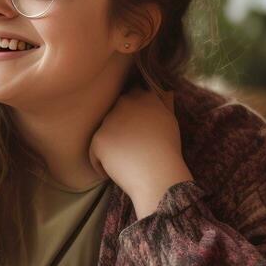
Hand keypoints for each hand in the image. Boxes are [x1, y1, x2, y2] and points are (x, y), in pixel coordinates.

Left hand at [88, 88, 192, 218]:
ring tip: (126, 159)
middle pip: (115, 111)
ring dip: (111, 144)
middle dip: (119, 125)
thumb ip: (164, 104)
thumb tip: (164, 92)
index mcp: (144, 97)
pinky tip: (116, 169)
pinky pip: (95, 152)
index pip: (132, 92)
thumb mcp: (170, 122)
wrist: (158, 174)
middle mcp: (125, 103)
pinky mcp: (99, 139)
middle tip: (131, 144)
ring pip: (104, 132)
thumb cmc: (168, 151)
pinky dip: (102, 163)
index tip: (134, 123)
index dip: (131, 108)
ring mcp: (110, 120)